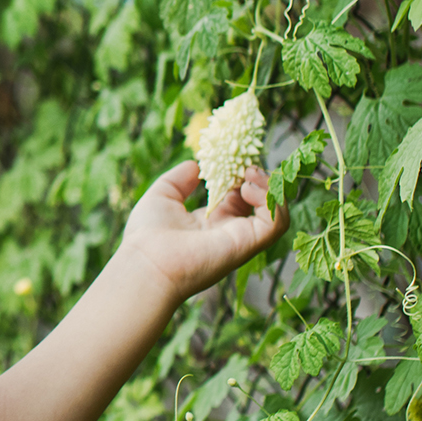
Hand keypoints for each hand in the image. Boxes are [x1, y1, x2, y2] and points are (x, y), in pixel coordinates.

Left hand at [118, 161, 287, 304]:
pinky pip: (276, 223)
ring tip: (249, 174)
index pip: (239, 196)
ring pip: (276, 213)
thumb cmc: (146, 234)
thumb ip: (180, 179)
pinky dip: (270, 201)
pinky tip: (246, 187)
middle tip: (245, 163)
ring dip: (269, 188)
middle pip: (262, 202)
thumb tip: (196, 165)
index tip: (232, 158)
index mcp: (211, 222)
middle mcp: (230, 231)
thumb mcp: (162, 196)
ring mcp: (241, 238)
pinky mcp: (247, 243)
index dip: (240, 175)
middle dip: (260, 178)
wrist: (145, 262)